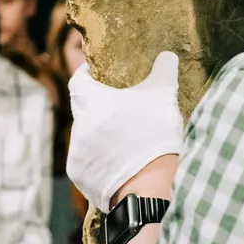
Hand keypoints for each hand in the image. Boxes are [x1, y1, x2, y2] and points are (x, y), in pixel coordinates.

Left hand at [67, 51, 184, 210]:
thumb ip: (164, 72)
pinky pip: (87, 159)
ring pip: (86, 134)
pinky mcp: (78, 173)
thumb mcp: (163, 99)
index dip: (88, 74)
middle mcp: (78, 125)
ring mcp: (76, 151)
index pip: (79, 80)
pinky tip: (119, 158)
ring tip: (124, 135)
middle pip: (85, 108)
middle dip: (100, 106)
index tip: (100, 74)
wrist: (147, 188)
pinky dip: (100, 156)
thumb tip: (167, 56)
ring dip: (100, 132)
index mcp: (92, 101)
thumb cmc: (153, 137)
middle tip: (121, 106)